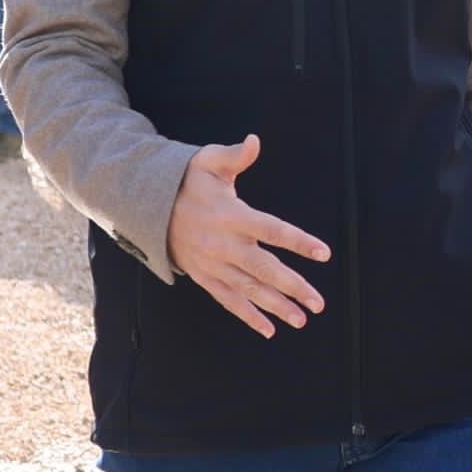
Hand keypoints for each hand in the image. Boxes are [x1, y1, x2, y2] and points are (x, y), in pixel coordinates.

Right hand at [169, 137, 332, 332]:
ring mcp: (213, 264)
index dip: (298, 241)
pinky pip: (228, 300)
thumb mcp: (207, 161)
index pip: (271, 230)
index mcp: (231, 215)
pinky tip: (268, 330)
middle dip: (293, 286)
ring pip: (248, 289)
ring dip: (275, 306)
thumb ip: (233, 155)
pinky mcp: (204, 276)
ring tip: (301, 320)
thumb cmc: (187, 182)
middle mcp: (223, 244)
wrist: (148, 207)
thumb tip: (254, 142)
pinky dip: (247, 316)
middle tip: (318, 302)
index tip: (323, 253)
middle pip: (263, 268)